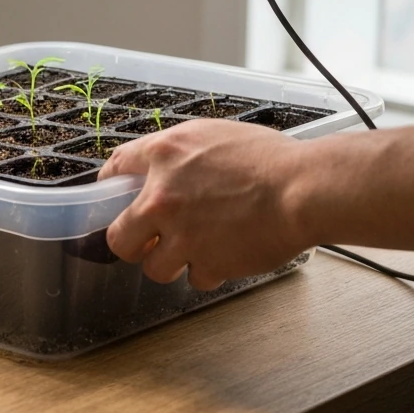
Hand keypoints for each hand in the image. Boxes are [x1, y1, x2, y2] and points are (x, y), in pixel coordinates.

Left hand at [98, 119, 311, 288]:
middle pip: (118, 237)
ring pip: (154, 267)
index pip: (116, 167)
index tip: (111, 194)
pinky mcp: (206, 262)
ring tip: (195, 250)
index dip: (110, 184)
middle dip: (132, 242)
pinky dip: (209, 270)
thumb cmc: (271, 159)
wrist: (302, 189)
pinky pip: (195, 277)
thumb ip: (179, 153)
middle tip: (147, 241)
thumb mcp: (215, 135)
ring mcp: (182, 234)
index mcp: (165, 154)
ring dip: (172, 262)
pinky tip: (226, 254)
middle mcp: (163, 196)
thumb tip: (164, 167)